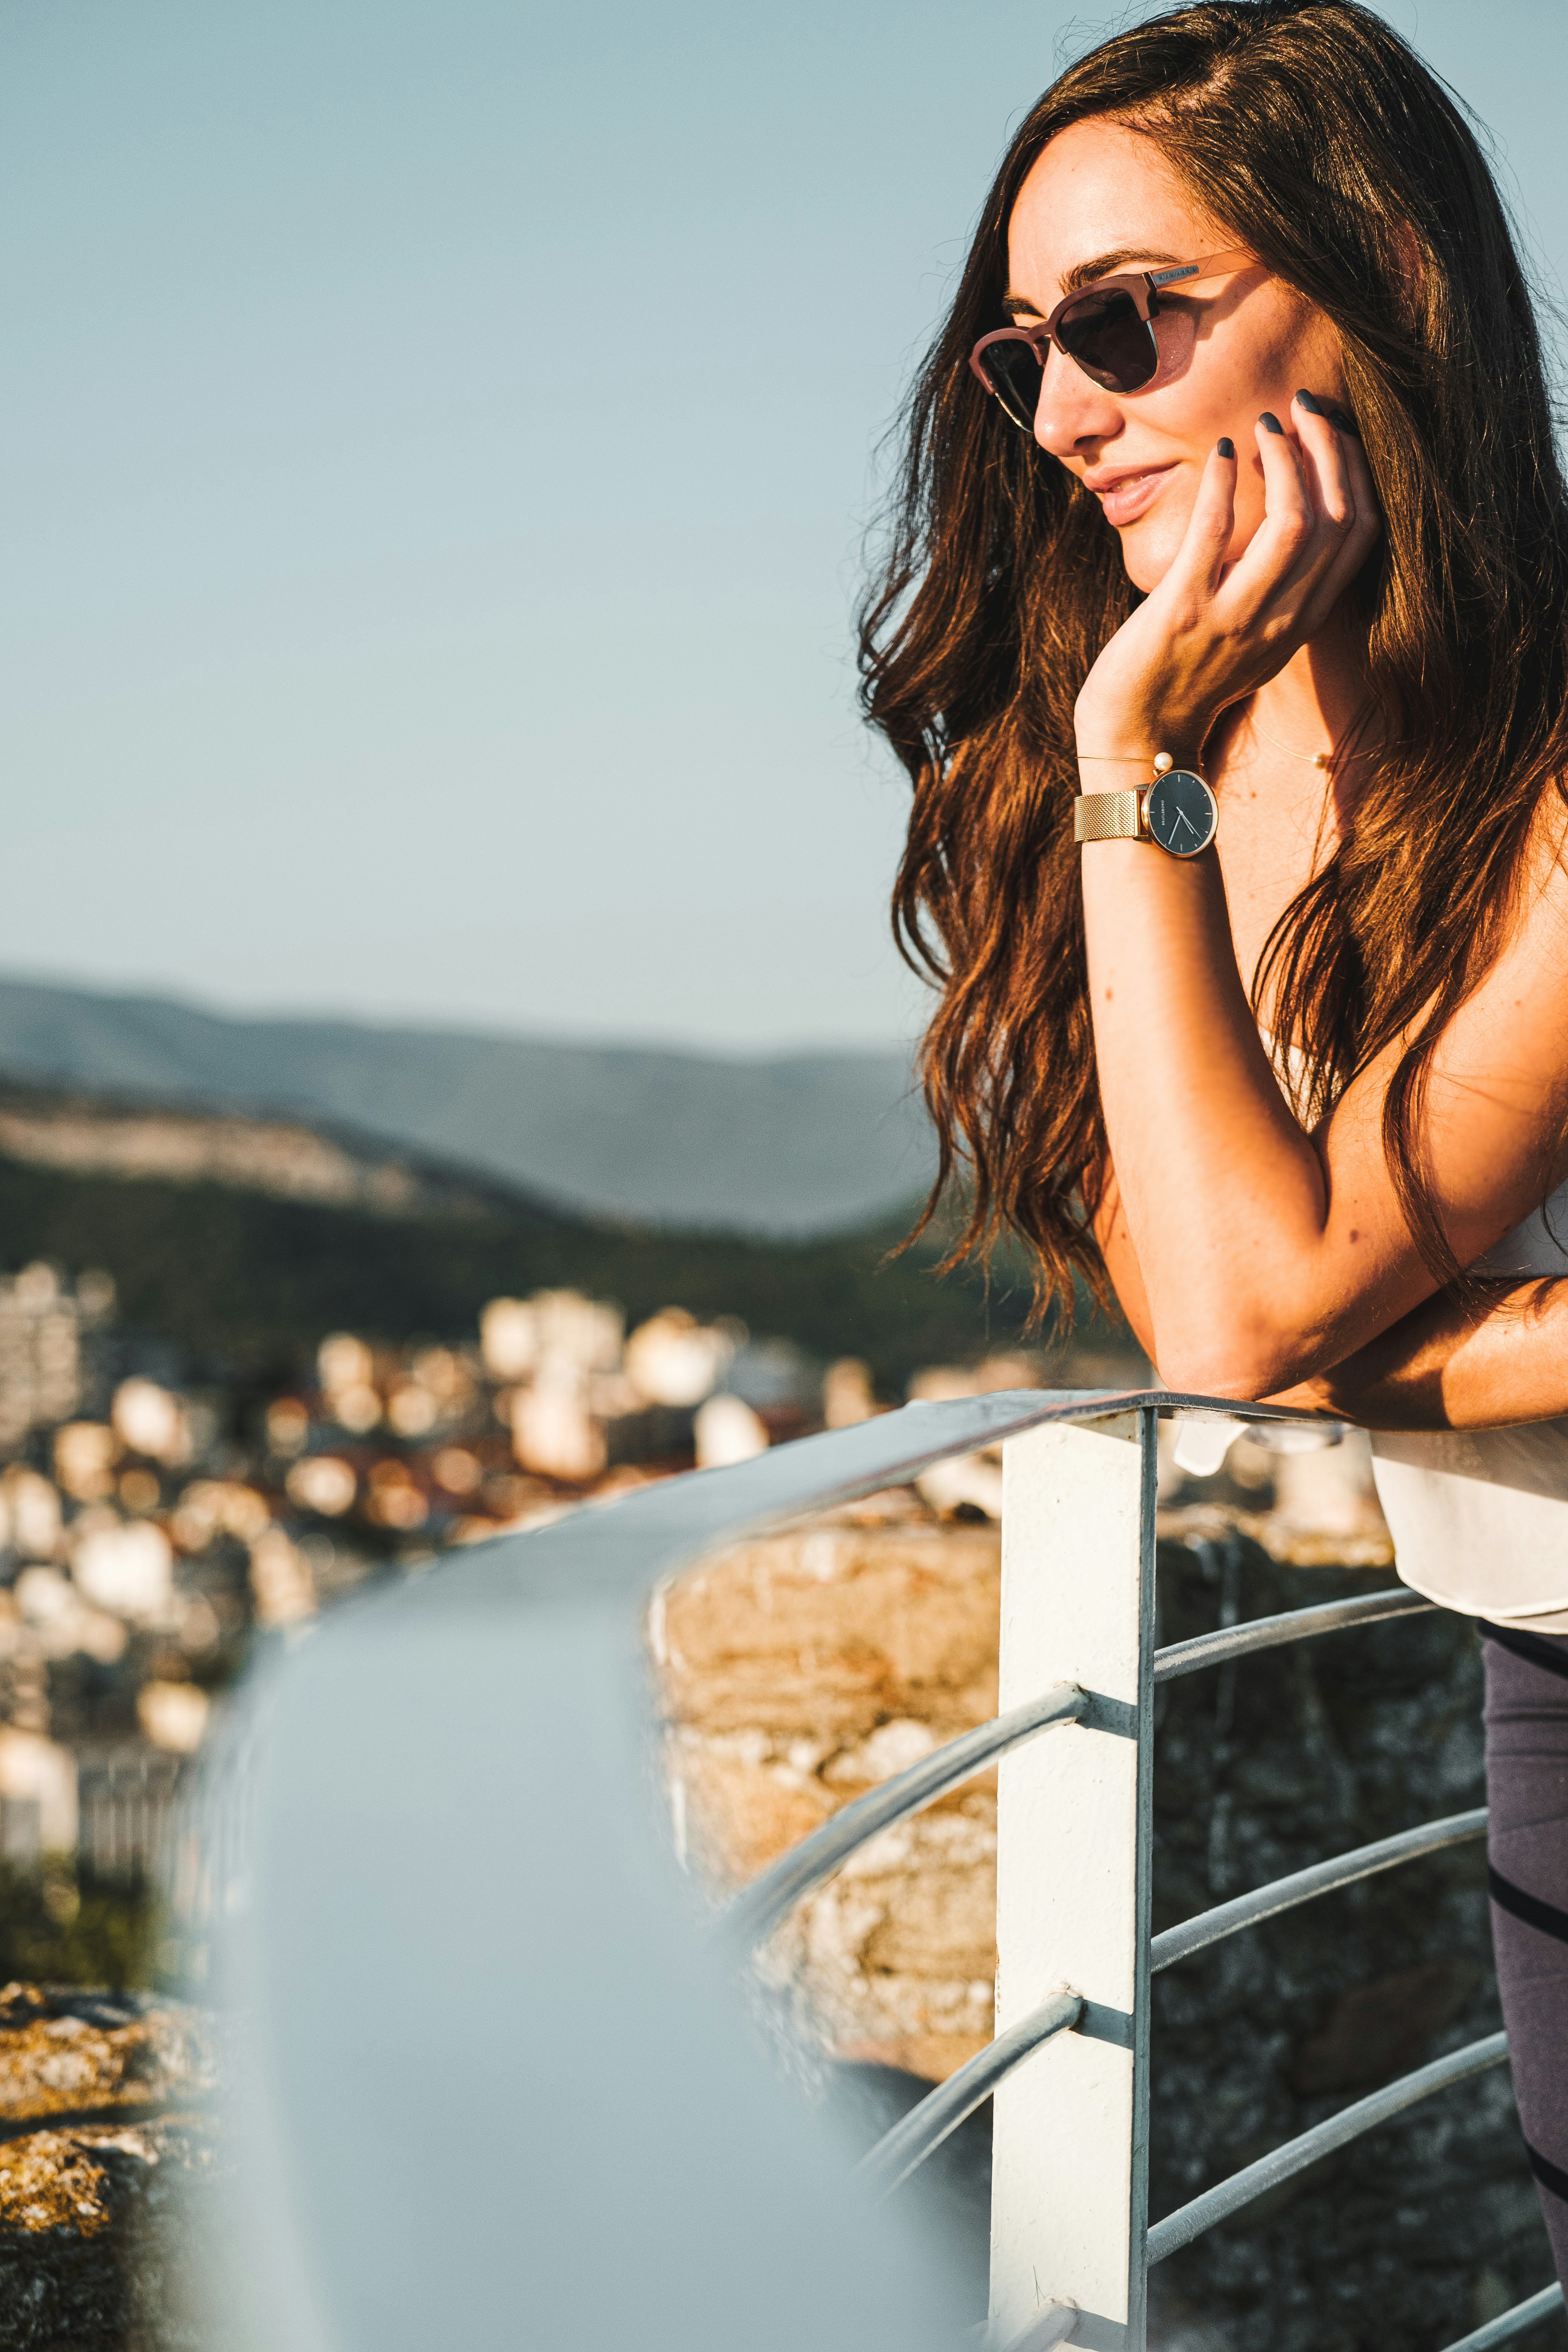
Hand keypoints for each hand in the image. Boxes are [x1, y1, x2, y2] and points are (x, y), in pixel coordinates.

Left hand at [1073, 394, 1380, 759]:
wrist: (1140, 733)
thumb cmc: (1191, 675)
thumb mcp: (1256, 636)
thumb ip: (1283, 588)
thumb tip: (1294, 520)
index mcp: (1304, 620)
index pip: (1359, 534)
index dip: (1355, 472)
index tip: (1334, 431)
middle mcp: (1282, 620)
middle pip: (1336, 519)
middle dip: (1329, 451)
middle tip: (1303, 409)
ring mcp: (1235, 618)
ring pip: (1292, 524)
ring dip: (1284, 462)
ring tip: (1264, 427)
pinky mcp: (1182, 611)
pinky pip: (1213, 535)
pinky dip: (1222, 485)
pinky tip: (1221, 451)